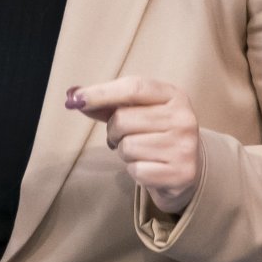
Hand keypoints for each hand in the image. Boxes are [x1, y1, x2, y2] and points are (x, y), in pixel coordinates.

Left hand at [67, 76, 200, 214]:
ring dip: (124, 151)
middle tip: (123, 136)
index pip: (134, 87)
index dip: (102, 92)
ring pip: (127, 147)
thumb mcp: (138, 110)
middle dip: (113, 130)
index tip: (77, 99)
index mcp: (174, 95)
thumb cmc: (155, 132)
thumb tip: (74, 96)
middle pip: (123, 119)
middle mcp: (184, 118)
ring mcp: (184, 147)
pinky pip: (136, 170)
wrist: (187, 167)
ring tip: (138, 151)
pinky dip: (134, 170)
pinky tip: (148, 166)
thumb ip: (108, 102)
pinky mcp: (180, 174)